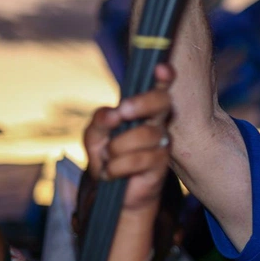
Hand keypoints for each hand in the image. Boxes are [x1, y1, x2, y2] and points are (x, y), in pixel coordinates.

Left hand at [84, 64, 174, 211]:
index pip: (159, 87)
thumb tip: (112, 114)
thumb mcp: (94, 137)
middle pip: (162, 102)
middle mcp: (157, 121)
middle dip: (142, 103)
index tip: (160, 68)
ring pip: (145, 134)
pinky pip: (139, 158)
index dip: (165, 76)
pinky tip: (113, 172)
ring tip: (109, 158)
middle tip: (122, 111)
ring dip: (118, 147)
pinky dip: (118, 167)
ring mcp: (162, 142)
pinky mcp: (161, 163)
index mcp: (143, 109)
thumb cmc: (107, 157)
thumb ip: (99, 121)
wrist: (114, 192)